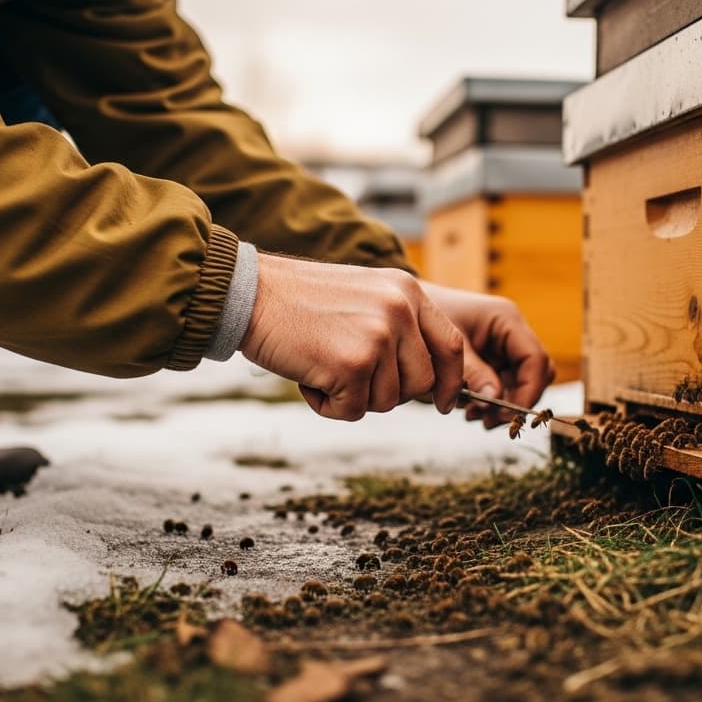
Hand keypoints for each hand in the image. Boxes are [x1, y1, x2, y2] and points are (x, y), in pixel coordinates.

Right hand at [240, 254, 464, 420]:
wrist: (249, 294)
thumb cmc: (299, 301)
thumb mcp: (364, 296)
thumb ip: (398, 326)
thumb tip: (425, 379)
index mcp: (407, 291)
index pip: (451, 345)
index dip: (451, 381)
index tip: (444, 403)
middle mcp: (400, 311)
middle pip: (422, 383)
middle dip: (388, 392)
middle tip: (348, 375)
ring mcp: (378, 337)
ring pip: (388, 401)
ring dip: (353, 397)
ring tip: (322, 366)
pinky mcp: (353, 364)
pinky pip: (354, 410)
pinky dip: (328, 405)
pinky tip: (308, 376)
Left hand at [418, 282, 554, 427]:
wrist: (404, 311)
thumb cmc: (423, 319)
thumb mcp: (447, 347)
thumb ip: (472, 372)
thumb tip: (493, 400)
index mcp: (506, 319)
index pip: (535, 359)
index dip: (529, 391)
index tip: (507, 414)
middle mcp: (511, 333)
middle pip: (536, 374)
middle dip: (516, 401)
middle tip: (488, 420)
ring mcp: (503, 348)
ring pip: (520, 385)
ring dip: (502, 405)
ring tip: (473, 416)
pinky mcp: (491, 361)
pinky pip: (502, 387)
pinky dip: (490, 402)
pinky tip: (469, 410)